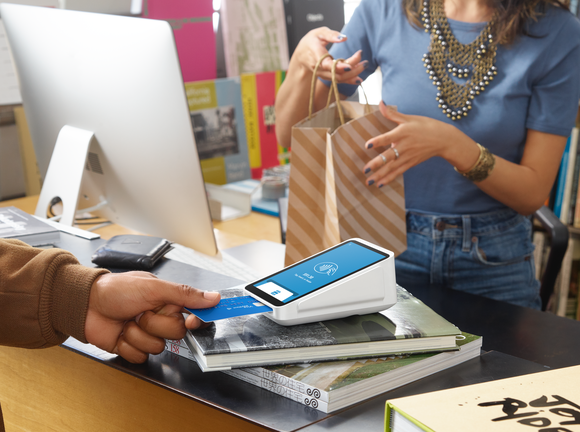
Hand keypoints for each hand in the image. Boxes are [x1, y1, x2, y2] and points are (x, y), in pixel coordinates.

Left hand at [85, 271, 220, 363]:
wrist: (85, 304)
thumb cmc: (116, 289)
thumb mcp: (154, 287)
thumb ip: (185, 294)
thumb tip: (213, 297)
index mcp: (169, 301)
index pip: (194, 315)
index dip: (193, 321)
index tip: (190, 321)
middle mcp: (160, 317)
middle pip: (175, 333)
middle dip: (156, 324)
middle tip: (143, 312)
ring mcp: (147, 333)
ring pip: (157, 347)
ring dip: (139, 334)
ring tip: (128, 321)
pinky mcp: (133, 347)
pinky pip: (140, 356)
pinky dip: (128, 345)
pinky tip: (121, 333)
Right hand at [292, 26, 365, 84]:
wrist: (301, 56)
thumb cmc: (310, 42)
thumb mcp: (319, 33)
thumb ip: (331, 34)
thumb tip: (344, 38)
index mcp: (317, 56)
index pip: (328, 65)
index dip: (339, 67)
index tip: (350, 65)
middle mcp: (320, 69)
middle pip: (337, 74)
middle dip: (353, 70)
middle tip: (364, 62)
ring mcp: (323, 75)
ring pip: (339, 79)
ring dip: (353, 74)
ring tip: (364, 65)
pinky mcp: (327, 77)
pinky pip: (339, 80)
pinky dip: (349, 80)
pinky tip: (359, 78)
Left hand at [362, 102, 478, 186]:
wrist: (443, 139)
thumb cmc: (426, 126)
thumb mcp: (409, 118)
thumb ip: (392, 114)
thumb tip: (380, 103)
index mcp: (402, 133)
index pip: (387, 138)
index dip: (377, 141)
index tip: (367, 145)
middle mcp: (404, 146)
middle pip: (389, 156)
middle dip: (376, 164)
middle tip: (365, 170)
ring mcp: (407, 156)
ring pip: (392, 167)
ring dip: (380, 175)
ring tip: (368, 181)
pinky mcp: (410, 163)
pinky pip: (398, 172)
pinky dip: (389, 178)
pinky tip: (379, 184)